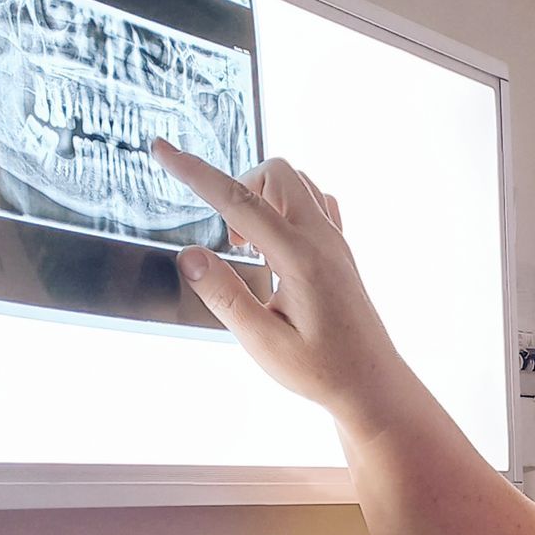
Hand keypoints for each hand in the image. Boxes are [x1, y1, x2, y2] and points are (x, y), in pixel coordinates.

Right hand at [148, 141, 391, 415]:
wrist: (372, 385)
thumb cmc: (320, 370)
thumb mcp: (262, 342)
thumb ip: (224, 296)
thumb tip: (188, 255)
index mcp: (299, 258)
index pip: (238, 200)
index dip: (195, 172)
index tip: (163, 149)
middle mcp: (322, 239)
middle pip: (275, 173)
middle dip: (238, 186)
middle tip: (230, 242)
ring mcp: (336, 241)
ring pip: (296, 182)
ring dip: (262, 197)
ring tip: (249, 248)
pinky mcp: (341, 250)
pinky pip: (314, 202)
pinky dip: (285, 207)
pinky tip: (275, 245)